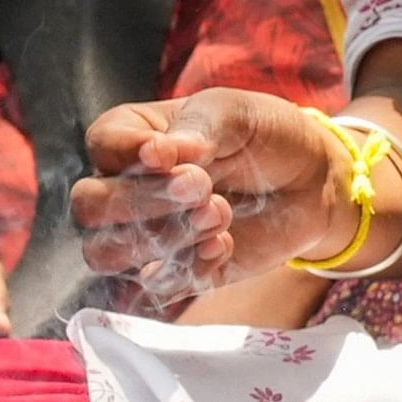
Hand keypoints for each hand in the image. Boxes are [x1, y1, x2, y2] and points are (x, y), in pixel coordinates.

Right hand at [71, 88, 350, 295]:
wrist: (312, 183)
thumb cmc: (265, 135)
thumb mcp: (236, 112)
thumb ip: (198, 127)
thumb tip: (157, 155)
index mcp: (133, 137)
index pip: (100, 145)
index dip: (130, 155)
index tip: (177, 155)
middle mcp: (125, 186)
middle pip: (90, 205)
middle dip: (143, 201)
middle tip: (203, 187)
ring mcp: (145, 234)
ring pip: (105, 254)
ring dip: (162, 238)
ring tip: (218, 215)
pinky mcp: (173, 273)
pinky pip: (153, 288)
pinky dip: (190, 269)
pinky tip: (225, 245)